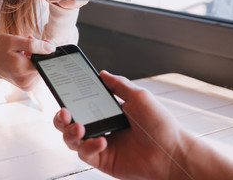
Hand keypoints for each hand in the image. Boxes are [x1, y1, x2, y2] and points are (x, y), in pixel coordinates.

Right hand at [0, 35, 54, 90]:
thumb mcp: (14, 41)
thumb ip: (33, 45)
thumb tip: (51, 49)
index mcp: (22, 70)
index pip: (45, 62)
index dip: (46, 51)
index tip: (40, 42)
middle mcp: (25, 81)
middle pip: (43, 65)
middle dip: (40, 53)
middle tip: (29, 43)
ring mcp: (26, 85)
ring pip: (40, 68)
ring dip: (36, 58)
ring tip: (24, 50)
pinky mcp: (26, 86)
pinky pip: (35, 73)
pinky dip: (32, 64)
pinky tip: (24, 57)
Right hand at [53, 71, 180, 179]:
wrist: (172, 152)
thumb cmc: (161, 125)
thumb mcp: (140, 97)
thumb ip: (119, 84)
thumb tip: (102, 73)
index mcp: (106, 111)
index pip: (80, 104)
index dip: (68, 99)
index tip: (62, 92)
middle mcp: (100, 127)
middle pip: (69, 123)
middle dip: (60, 118)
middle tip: (64, 113)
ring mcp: (99, 145)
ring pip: (71, 139)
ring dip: (70, 132)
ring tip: (79, 128)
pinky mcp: (102, 161)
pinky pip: (85, 154)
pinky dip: (88, 146)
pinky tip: (101, 141)